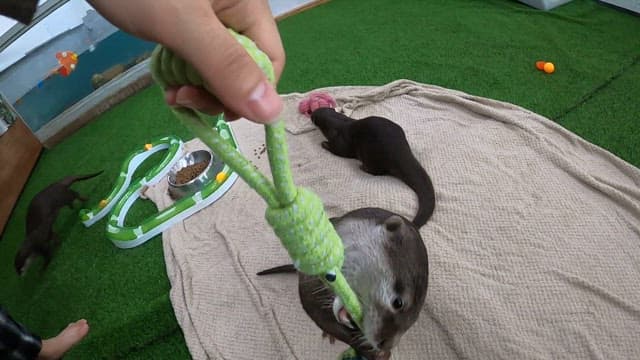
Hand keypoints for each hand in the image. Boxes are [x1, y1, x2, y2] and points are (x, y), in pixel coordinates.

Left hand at [88, 0, 284, 122]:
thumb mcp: (182, 25)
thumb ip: (226, 66)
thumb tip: (273, 114)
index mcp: (248, 5)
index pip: (270, 62)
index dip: (250, 94)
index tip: (214, 108)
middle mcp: (235, 11)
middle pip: (246, 67)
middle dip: (217, 92)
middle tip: (181, 97)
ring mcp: (210, 17)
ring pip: (219, 67)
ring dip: (197, 86)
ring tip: (169, 90)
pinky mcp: (186, 21)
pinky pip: (198, 58)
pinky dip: (183, 73)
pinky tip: (165, 77)